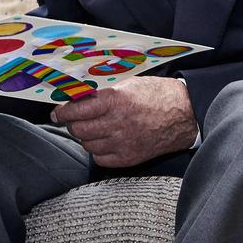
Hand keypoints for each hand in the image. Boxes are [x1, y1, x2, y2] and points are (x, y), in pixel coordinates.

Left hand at [51, 77, 196, 167]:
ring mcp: (123, 142)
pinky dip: (97, 150)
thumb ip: (102, 92)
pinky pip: (100, 158)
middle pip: (78, 130)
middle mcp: (117, 123)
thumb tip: (76, 96)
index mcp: (115, 100)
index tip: (57, 112)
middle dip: (71, 124)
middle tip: (72, 120)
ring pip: (87, 144)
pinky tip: (103, 141)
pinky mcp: (129, 158)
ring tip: (92, 128)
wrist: (184, 113)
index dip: (62, 112)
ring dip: (85, 137)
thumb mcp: (127, 84)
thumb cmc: (156, 94)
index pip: (76, 110)